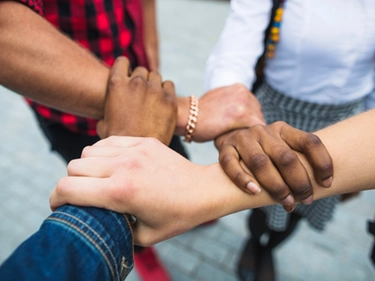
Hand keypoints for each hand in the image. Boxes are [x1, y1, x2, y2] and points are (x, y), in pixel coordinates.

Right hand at [50, 136, 214, 245]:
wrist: (204, 190)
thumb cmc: (177, 216)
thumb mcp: (143, 236)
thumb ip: (113, 229)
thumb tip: (95, 222)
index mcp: (121, 192)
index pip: (68, 188)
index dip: (55, 199)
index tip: (60, 206)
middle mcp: (123, 167)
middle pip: (73, 167)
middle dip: (70, 184)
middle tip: (81, 195)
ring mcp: (134, 150)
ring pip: (88, 151)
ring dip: (86, 167)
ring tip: (98, 179)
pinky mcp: (143, 141)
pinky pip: (107, 141)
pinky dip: (102, 153)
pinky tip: (112, 164)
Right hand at [96, 57, 176, 144]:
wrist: (138, 153)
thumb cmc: (118, 141)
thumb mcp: (103, 124)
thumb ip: (106, 111)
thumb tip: (104, 115)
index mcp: (116, 84)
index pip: (122, 62)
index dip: (124, 68)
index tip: (127, 76)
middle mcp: (136, 82)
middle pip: (141, 70)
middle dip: (140, 79)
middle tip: (140, 93)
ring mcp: (154, 89)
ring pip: (155, 76)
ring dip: (153, 84)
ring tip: (151, 98)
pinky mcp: (169, 98)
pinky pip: (168, 85)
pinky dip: (165, 90)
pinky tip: (162, 101)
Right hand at [187, 84, 265, 141]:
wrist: (185, 115)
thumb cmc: (197, 114)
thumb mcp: (217, 101)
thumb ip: (230, 105)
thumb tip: (237, 117)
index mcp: (239, 88)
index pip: (254, 106)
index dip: (250, 121)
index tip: (244, 133)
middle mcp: (243, 92)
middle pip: (258, 113)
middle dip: (252, 128)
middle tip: (245, 141)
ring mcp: (243, 102)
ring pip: (259, 122)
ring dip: (253, 134)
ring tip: (244, 145)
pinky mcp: (242, 115)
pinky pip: (257, 128)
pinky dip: (253, 138)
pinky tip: (246, 146)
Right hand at [215, 122, 333, 210]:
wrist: (233, 138)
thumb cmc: (266, 153)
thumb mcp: (283, 150)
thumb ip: (296, 163)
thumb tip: (317, 191)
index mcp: (283, 129)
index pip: (309, 141)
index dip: (322, 162)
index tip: (327, 183)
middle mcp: (264, 131)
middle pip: (285, 157)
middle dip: (299, 182)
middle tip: (306, 200)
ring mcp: (243, 138)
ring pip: (260, 162)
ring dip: (275, 186)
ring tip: (287, 203)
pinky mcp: (225, 148)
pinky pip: (231, 164)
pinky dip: (242, 179)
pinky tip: (255, 192)